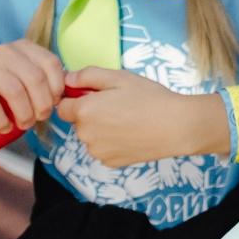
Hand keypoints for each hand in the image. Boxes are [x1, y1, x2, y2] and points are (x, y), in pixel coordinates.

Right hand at [0, 39, 65, 134]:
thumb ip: (39, 76)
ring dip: (25, 115)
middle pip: (36, 80)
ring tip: (24, 124)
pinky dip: (2, 122)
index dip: (57, 87)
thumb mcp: (17, 69)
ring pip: (17, 93)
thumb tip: (67, 96)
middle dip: (43, 105)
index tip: (54, 103)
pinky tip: (4, 127)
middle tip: (40, 117)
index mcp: (22, 47)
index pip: (52, 64)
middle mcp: (6, 52)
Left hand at [56, 67, 226, 165]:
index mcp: (84, 111)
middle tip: (117, 104)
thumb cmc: (150, 98)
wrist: (176, 127)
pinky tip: (131, 133)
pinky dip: (112, 142)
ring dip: (100, 128)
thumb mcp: (119, 77)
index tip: (94, 94)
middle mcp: (85, 135)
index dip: (75, 98)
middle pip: (77, 122)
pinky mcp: (110, 162)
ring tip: (127, 119)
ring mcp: (98, 151)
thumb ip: (87, 75)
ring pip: (90, 136)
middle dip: (90, 113)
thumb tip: (67, 80)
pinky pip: (103, 149)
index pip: (62, 106)